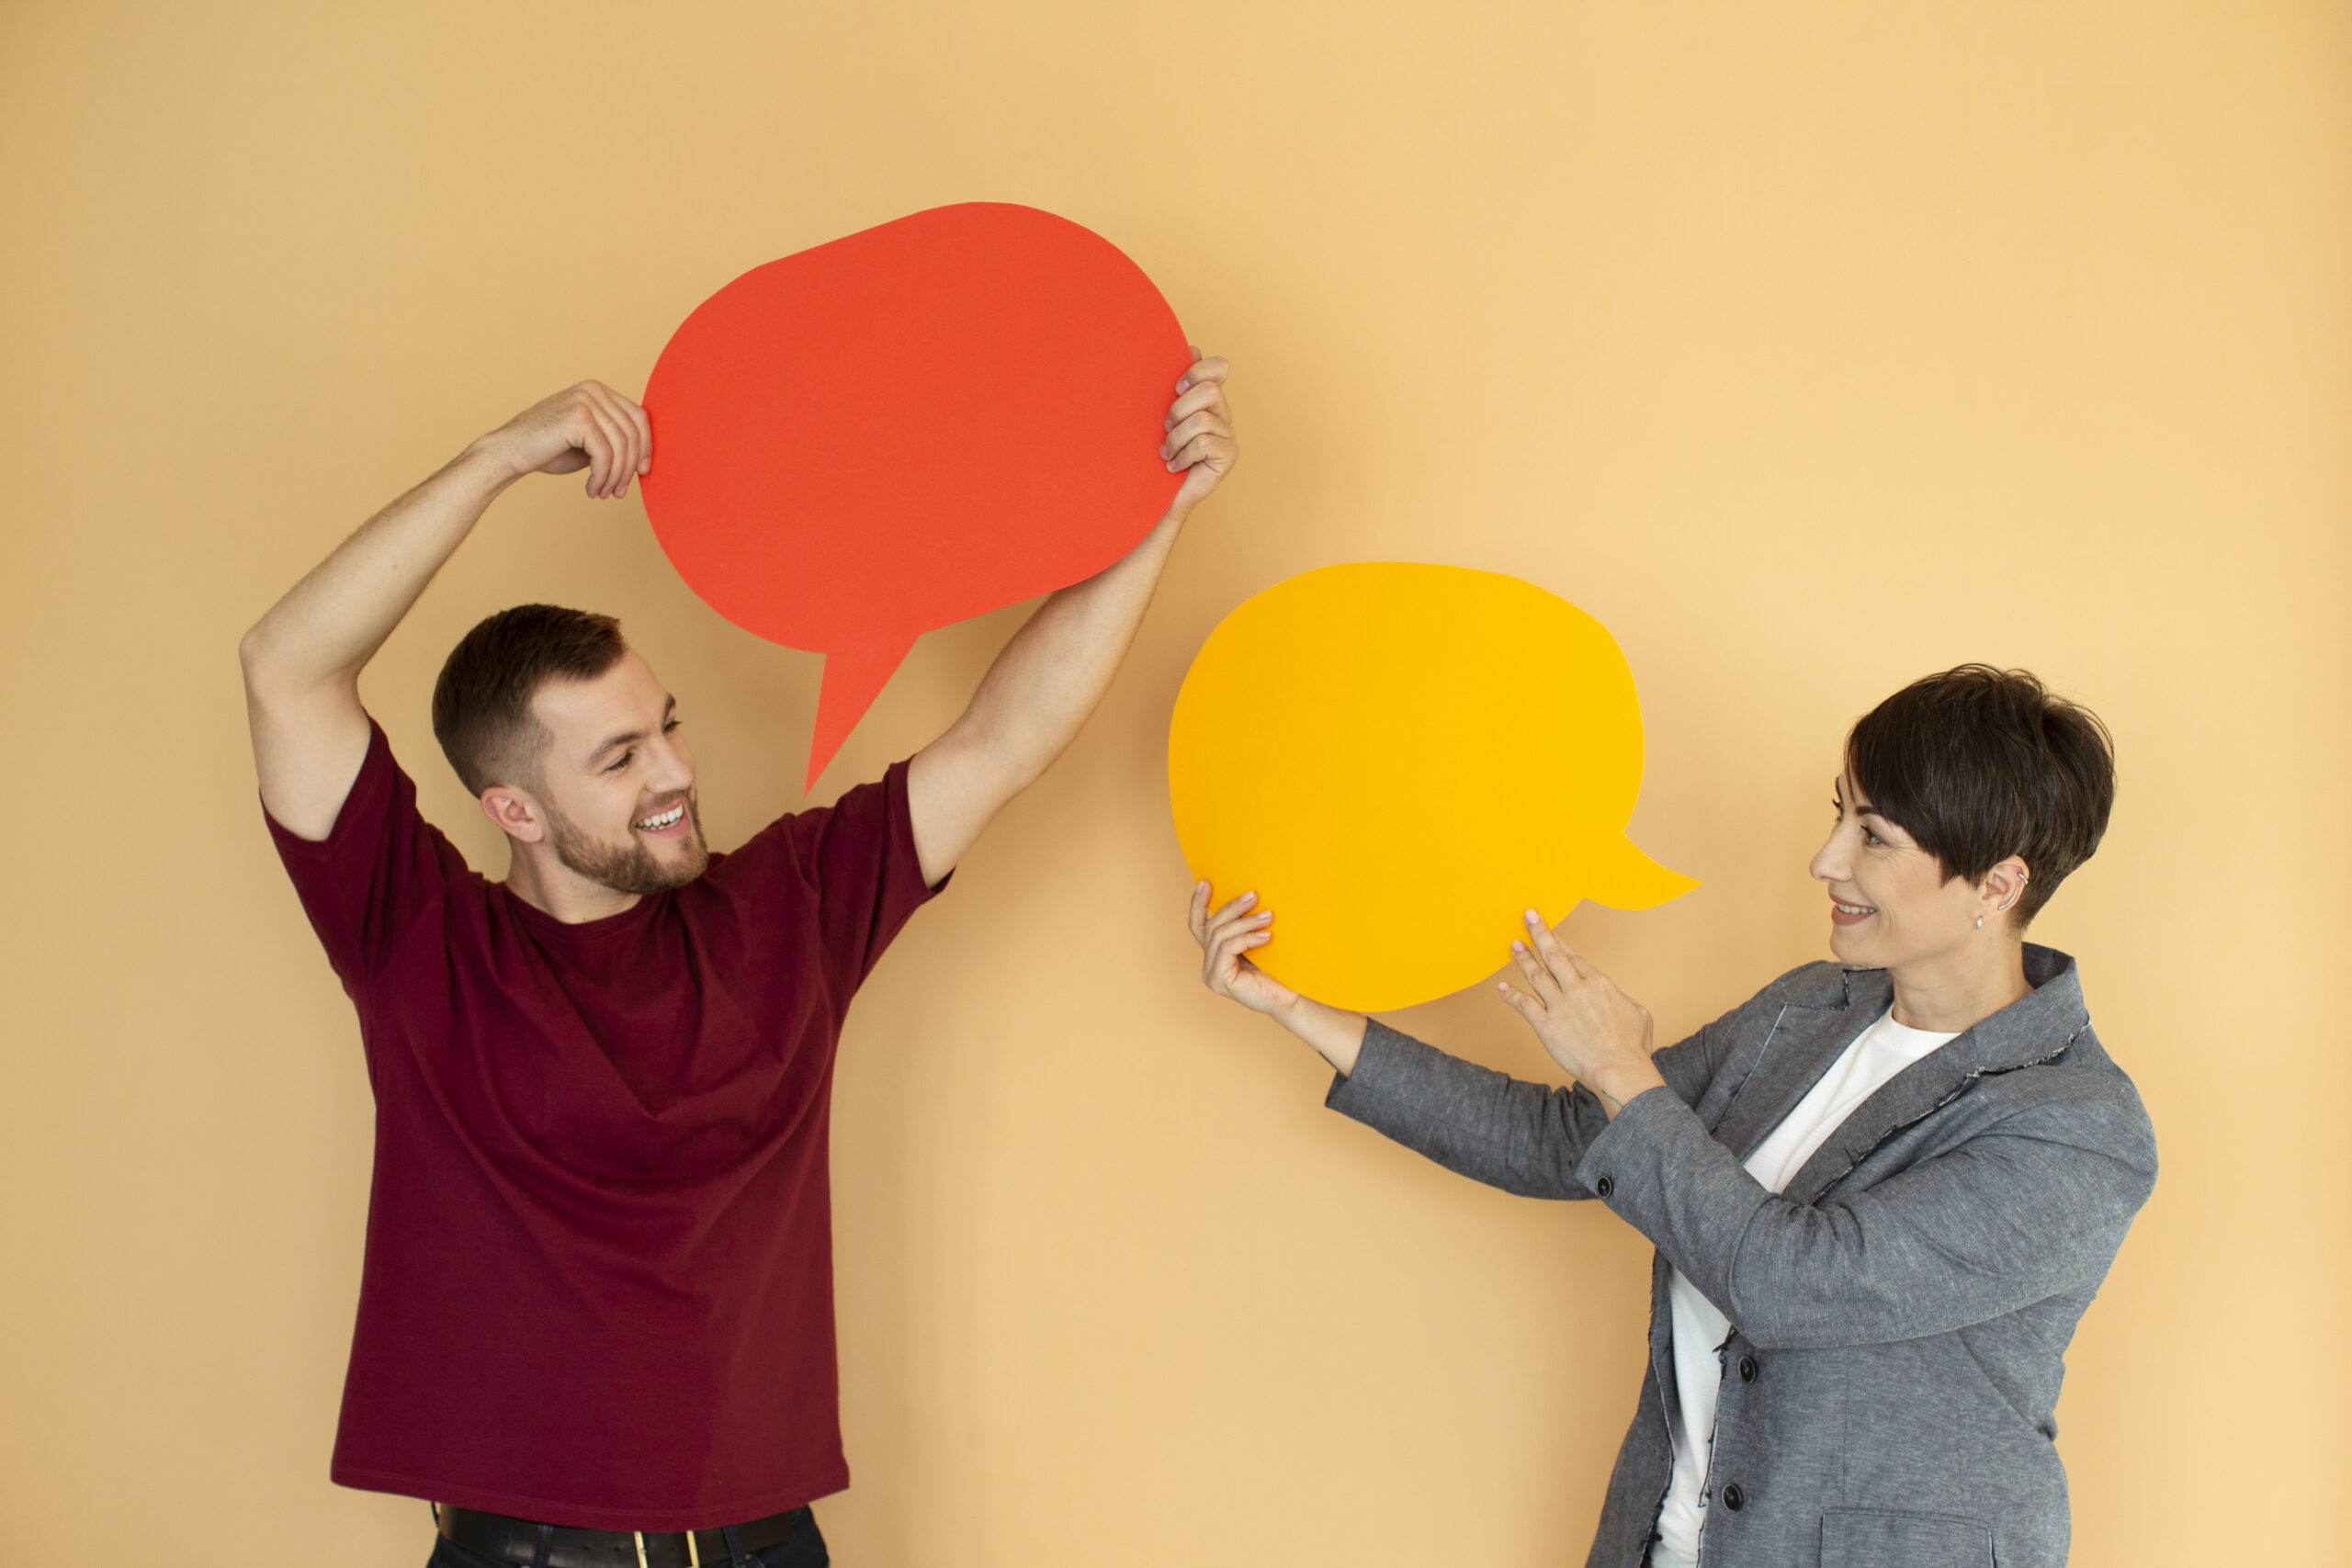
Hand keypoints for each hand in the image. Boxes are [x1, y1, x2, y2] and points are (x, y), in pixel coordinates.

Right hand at [477, 380, 652, 498]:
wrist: (509, 452)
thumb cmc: (548, 449)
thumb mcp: (590, 441)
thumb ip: (614, 441)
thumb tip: (645, 458)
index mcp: (599, 391)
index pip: (638, 417)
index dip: (646, 446)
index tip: (642, 472)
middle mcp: (594, 390)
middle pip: (633, 432)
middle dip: (629, 467)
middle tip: (620, 491)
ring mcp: (585, 400)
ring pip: (621, 446)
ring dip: (615, 476)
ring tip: (604, 493)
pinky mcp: (578, 417)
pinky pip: (605, 454)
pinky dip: (602, 476)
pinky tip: (592, 489)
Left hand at [1160, 350, 1236, 514]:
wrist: (1157, 491)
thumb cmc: (1156, 449)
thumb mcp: (1160, 413)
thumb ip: (1173, 385)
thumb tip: (1191, 348)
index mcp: (1207, 396)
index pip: (1219, 367)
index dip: (1197, 372)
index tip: (1175, 388)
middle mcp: (1222, 411)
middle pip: (1210, 391)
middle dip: (1179, 409)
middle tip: (1165, 427)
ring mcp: (1228, 433)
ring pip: (1202, 420)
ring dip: (1176, 438)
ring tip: (1165, 452)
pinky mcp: (1229, 453)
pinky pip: (1204, 443)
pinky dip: (1183, 455)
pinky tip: (1174, 465)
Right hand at [1188, 882, 1296, 1016]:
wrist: (1291, 997)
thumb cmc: (1279, 970)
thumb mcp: (1257, 941)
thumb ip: (1244, 927)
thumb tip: (1247, 895)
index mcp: (1215, 955)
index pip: (1199, 926)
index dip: (1198, 904)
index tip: (1205, 883)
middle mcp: (1209, 965)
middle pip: (1211, 926)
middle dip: (1232, 908)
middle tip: (1253, 896)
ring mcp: (1211, 974)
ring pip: (1220, 935)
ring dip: (1245, 922)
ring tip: (1267, 916)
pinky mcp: (1219, 980)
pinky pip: (1227, 948)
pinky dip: (1246, 938)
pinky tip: (1266, 937)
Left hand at [1496, 910, 1665, 1114]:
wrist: (1619, 1070)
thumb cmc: (1632, 1046)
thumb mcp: (1639, 1013)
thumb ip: (1621, 998)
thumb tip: (1612, 996)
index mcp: (1600, 984)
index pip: (1574, 956)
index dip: (1559, 941)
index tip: (1550, 929)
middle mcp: (1577, 989)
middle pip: (1553, 956)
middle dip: (1539, 933)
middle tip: (1528, 916)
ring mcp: (1560, 1007)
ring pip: (1537, 975)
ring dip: (1523, 958)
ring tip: (1514, 944)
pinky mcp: (1546, 1026)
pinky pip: (1524, 1006)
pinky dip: (1511, 995)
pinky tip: (1502, 987)